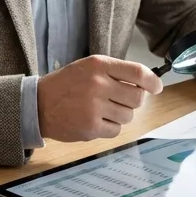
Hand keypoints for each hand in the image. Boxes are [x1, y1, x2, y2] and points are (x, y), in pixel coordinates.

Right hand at [37, 56, 162, 141]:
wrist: (38, 105)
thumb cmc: (66, 85)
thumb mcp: (88, 67)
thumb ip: (115, 72)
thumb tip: (146, 84)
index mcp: (98, 66)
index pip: (137, 72)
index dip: (152, 82)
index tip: (156, 87)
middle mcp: (98, 85)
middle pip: (137, 97)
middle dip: (132, 100)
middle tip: (119, 99)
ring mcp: (94, 108)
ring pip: (128, 115)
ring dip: (121, 114)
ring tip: (103, 109)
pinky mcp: (91, 128)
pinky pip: (117, 130)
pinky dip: (110, 127)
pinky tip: (96, 120)